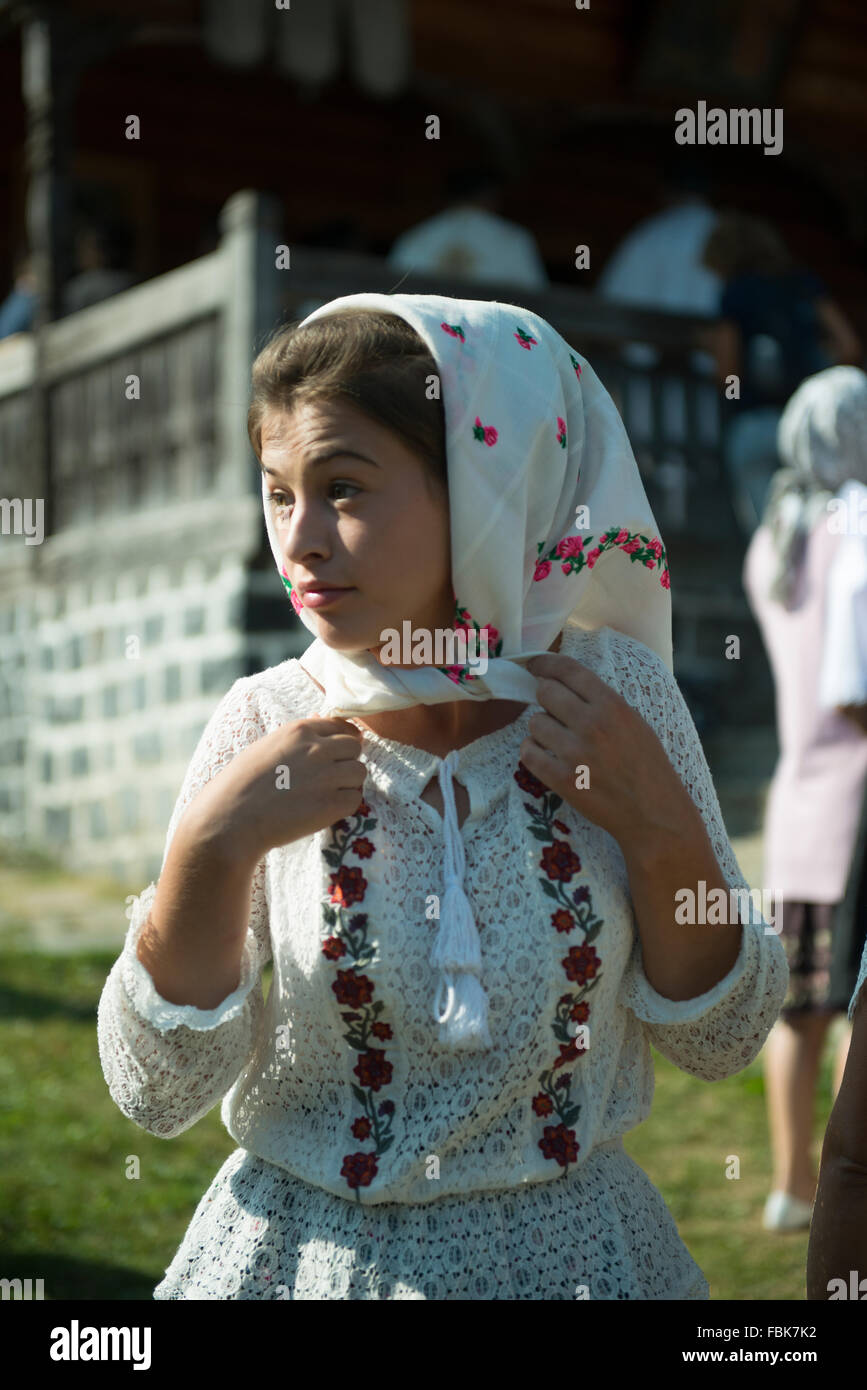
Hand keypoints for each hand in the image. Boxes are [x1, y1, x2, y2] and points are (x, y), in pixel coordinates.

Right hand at [183, 717, 366, 862]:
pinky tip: (325, 811)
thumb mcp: (267, 746)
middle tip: (329, 779)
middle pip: (354, 747)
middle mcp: (317, 749)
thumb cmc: (241, 783)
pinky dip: (345, 806)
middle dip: (346, 761)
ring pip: (359, 772)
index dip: (341, 742)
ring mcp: (326, 776)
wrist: (230, 818)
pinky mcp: (331, 804)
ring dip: (348, 784)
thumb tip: (321, 722)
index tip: (335, 756)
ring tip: (325, 796)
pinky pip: (355, 799)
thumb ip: (297, 738)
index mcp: (299, 730)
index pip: (342, 727)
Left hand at [522, 653, 700, 853]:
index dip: (546, 663)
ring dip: (540, 728)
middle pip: (545, 692)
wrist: (653, 813)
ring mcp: (575, 753)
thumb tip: (564, 684)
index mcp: (612, 706)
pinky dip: (531, 751)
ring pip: (534, 722)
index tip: (534, 664)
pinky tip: (542, 754)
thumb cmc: (647, 765)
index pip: (569, 670)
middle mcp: (592, 725)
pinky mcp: (562, 780)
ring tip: (556, 739)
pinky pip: (528, 753)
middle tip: (553, 709)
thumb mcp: (634, 722)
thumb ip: (602, 702)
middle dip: (545, 697)